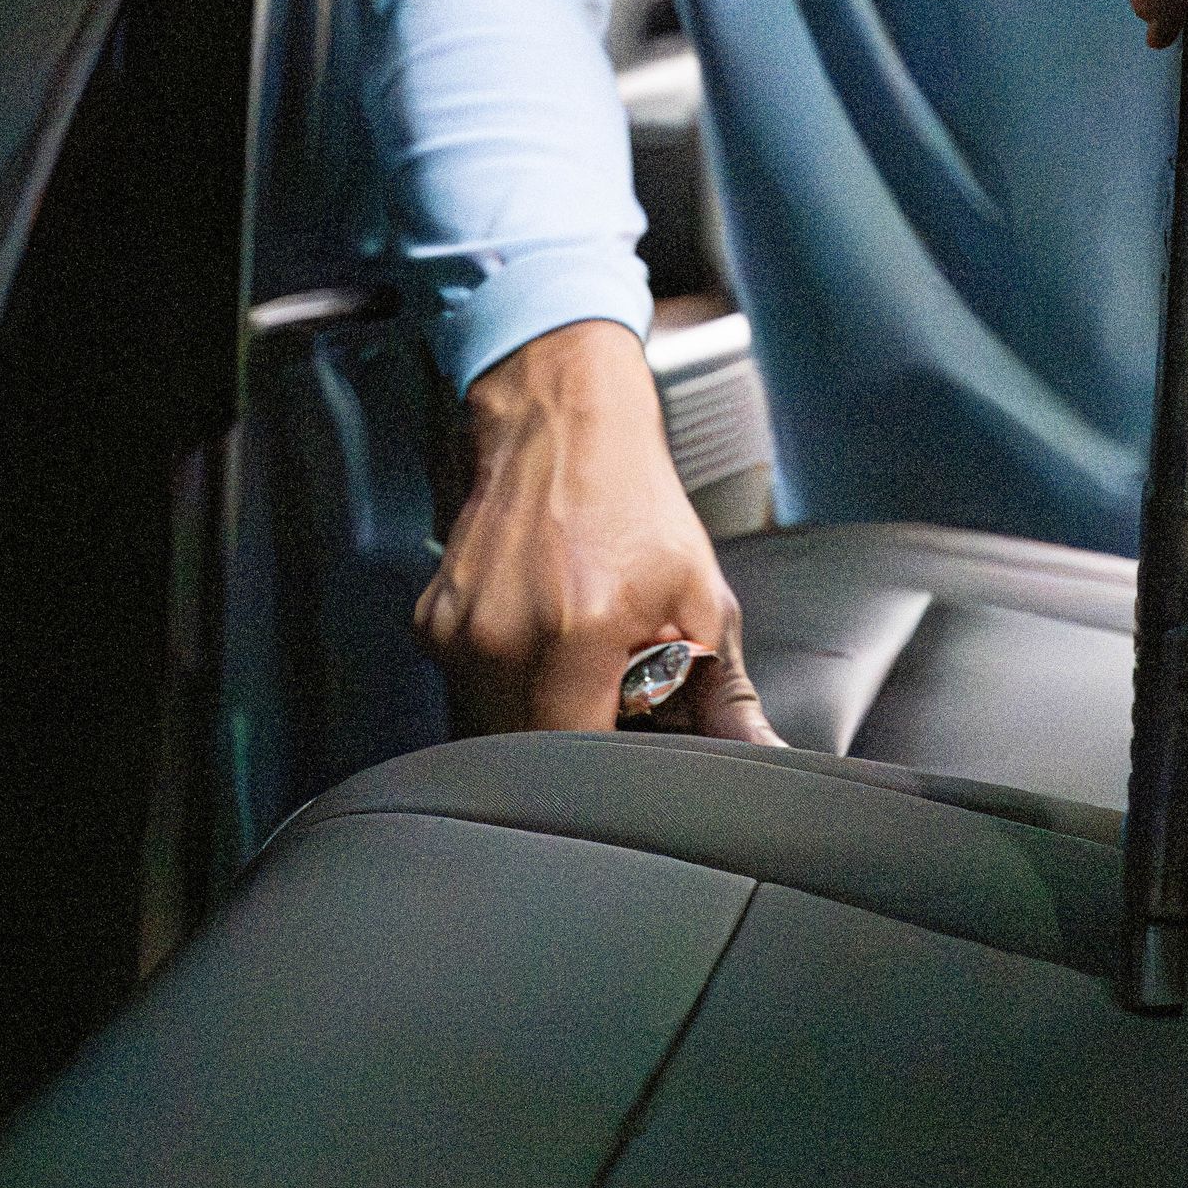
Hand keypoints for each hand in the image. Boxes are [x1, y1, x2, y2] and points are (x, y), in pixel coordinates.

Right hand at [416, 318, 782, 740]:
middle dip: (575, 746)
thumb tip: (757, 755)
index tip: (637, 747)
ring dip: (537, 719)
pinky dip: (507, 684)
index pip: (584, 763)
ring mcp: (457, 633)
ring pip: (492, 731)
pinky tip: (539, 636)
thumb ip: (724, 688)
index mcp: (577, 632)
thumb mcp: (697, 589)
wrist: (560, 420)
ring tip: (576, 662)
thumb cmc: (631, 497)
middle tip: (611, 703)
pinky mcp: (431, 625)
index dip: (615, 768)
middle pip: (531, 757)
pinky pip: (467, 691)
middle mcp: (503, 639)